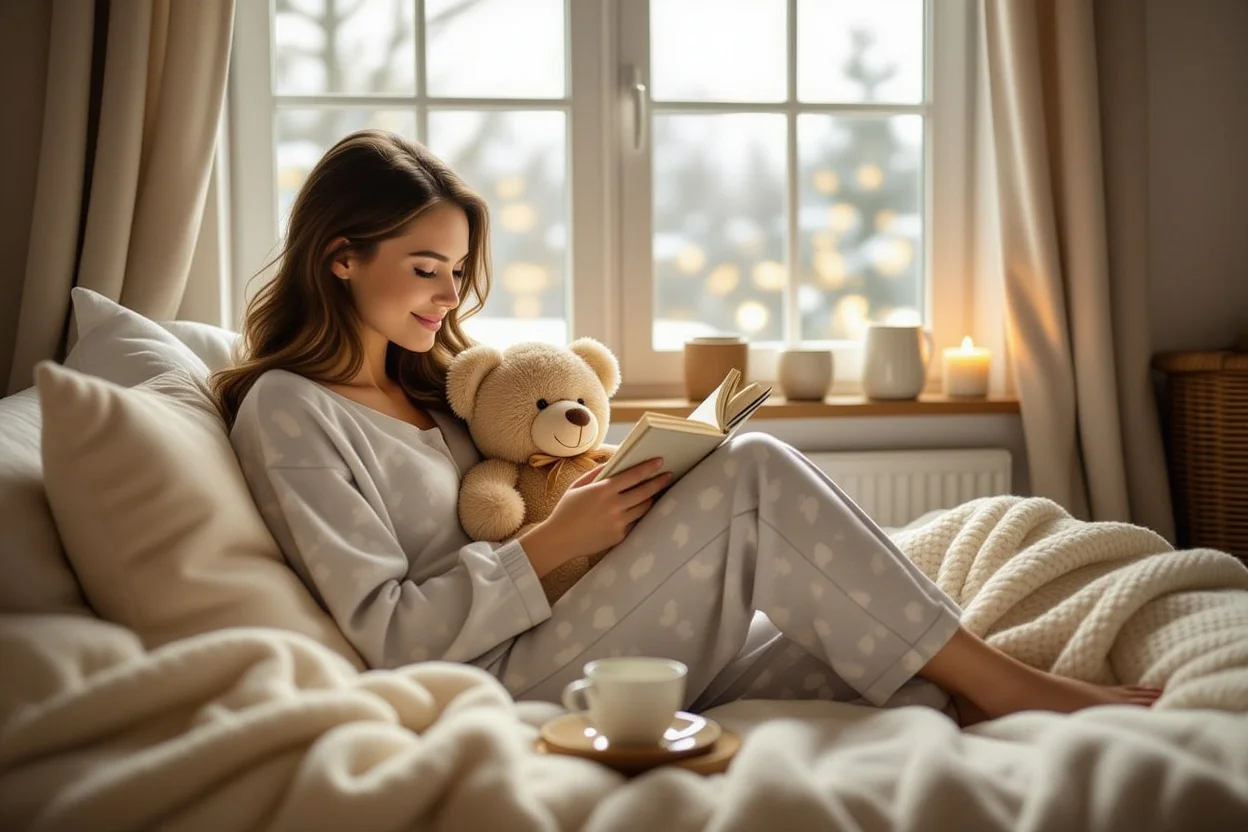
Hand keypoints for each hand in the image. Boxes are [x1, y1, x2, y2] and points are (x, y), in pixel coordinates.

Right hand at [518, 457, 670, 576]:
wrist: (559, 539)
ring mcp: (618, 522)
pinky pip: (635, 523)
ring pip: (643, 508)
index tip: (660, 462)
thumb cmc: (566, 510)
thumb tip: (612, 464)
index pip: (633, 475)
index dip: (648, 468)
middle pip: (644, 492)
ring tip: (657, 492)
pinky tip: (641, 509)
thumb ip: (595, 474)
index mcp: (603, 490)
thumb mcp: (577, 486)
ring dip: (651, 499)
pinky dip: (638, 515)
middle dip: (659, 482)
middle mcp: (614, 506)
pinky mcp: (619, 536)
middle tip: (668, 476)